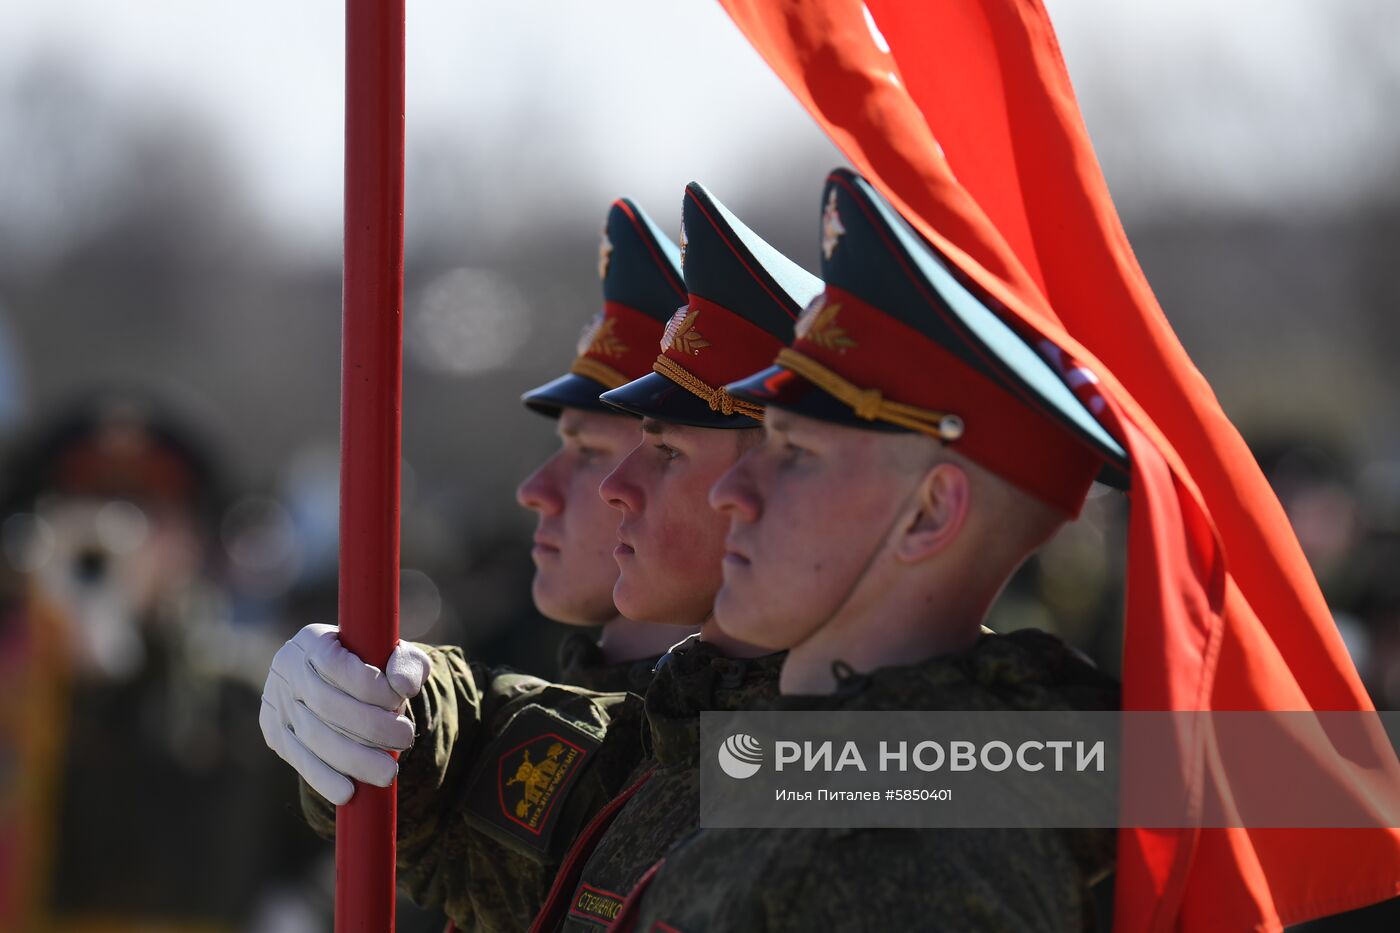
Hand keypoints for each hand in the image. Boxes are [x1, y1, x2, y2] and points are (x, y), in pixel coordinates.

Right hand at [260, 623, 431, 804]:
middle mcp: (287, 668)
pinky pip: (298, 759)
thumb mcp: (392, 656)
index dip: (371, 686)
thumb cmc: (371, 666)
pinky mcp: (274, 732)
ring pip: (313, 736)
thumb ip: (407, 664)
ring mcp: (276, 702)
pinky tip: (349, 793)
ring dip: (353, 759)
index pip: (338, 665)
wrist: (335, 682)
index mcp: (313, 641)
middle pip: (327, 705)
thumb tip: (404, 685)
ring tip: (388, 773)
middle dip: (370, 727)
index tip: (401, 700)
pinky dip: (324, 778)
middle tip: (405, 739)